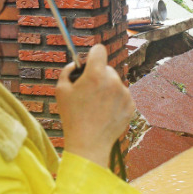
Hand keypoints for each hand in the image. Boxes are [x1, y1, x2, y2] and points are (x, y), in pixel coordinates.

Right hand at [56, 44, 134, 167]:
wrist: (89, 143)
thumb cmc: (72, 117)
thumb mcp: (61, 90)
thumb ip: (67, 71)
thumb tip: (76, 64)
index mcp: (95, 74)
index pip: (99, 49)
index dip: (93, 54)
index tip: (90, 61)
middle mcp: (113, 81)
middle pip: (107, 69)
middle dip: (98, 76)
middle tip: (88, 92)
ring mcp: (124, 93)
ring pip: (115, 83)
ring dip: (107, 89)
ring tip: (96, 106)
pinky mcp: (131, 105)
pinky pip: (122, 96)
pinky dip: (115, 101)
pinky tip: (104, 113)